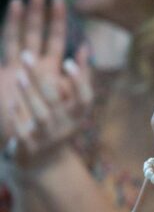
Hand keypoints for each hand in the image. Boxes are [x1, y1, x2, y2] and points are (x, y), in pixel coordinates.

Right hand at [0, 0, 69, 143]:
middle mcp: (30, 67)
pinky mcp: (2, 82)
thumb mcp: (74, 101)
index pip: (52, 38)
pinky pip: (1, 57)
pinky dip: (3, 42)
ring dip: (17, 21)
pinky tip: (5, 30)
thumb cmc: (53, 125)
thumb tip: (85, 49)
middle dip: (36, 12)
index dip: (56, 20)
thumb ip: (80, 78)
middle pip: (33, 33)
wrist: (33, 148)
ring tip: (19, 0)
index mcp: (47, 69)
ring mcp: (13, 73)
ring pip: (15, 40)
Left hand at [10, 45, 92, 167]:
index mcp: (78, 115)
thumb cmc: (60, 124)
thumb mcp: (72, 105)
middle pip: (55, 100)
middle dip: (40, 78)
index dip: (78, 81)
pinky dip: (17, 118)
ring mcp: (48, 138)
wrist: (45, 164)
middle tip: (26, 55)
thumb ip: (80, 77)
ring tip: (18, 76)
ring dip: (29, 95)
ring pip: (41, 116)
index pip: (85, 98)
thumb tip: (85, 47)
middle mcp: (66, 127)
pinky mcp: (30, 147)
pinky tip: (10, 104)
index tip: (68, 62)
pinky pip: (23, 133)